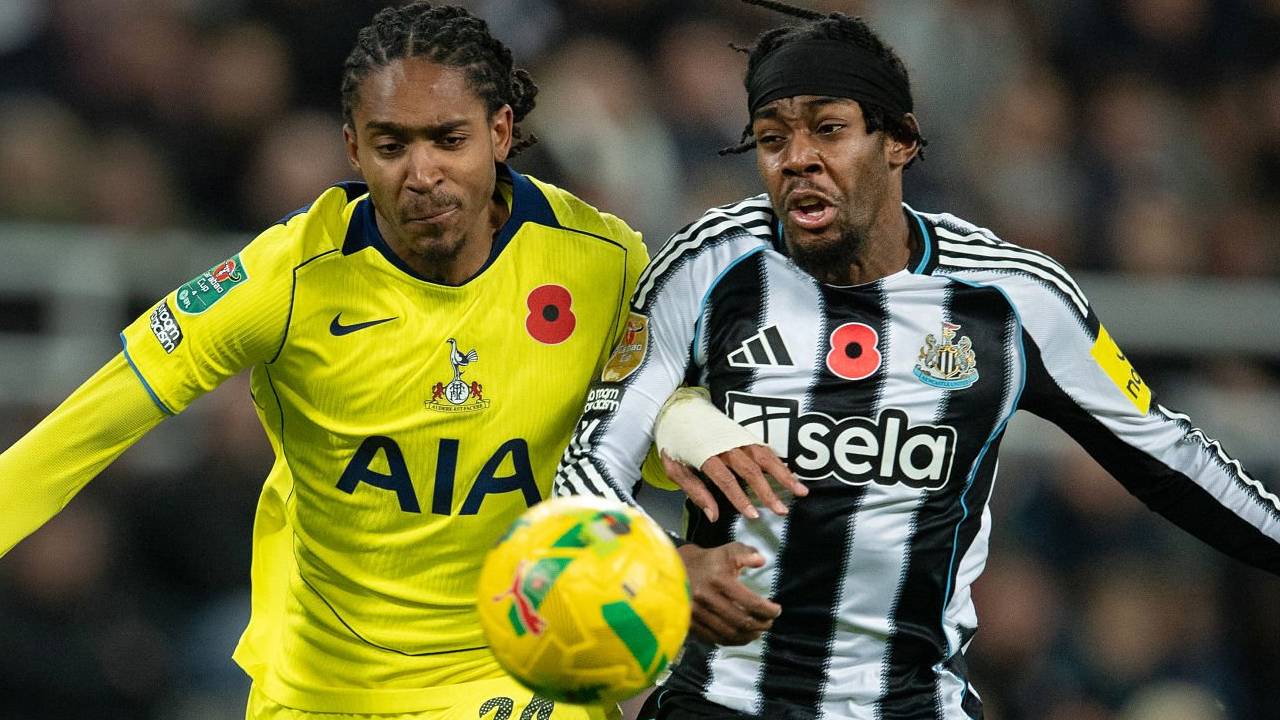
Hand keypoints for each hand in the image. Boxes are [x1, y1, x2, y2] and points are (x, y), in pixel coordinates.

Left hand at [662, 444, 807, 521]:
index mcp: (706, 454)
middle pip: (751, 470)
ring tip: (800, 491)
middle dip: (768, 492)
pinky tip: (791, 475)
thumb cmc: (674, 442)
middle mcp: (726, 445)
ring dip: (784, 475)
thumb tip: (713, 515)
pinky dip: (780, 462)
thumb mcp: (675, 468)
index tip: (754, 514)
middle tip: (782, 510)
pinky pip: (765, 448)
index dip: (741, 498)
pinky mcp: (744, 433)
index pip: (727, 480)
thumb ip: (694, 491)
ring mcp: (737, 437)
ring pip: (765, 457)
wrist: (676, 409)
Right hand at [678, 542, 780, 645]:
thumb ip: (747, 553)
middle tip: (769, 623)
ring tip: (758, 630)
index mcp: (718, 579)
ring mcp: (696, 612)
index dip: (768, 610)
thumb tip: (761, 561)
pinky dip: (732, 640)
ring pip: (729, 633)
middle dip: (761, 625)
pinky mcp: (689, 623)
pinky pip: (715, 639)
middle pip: (741, 621)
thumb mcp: (729, 550)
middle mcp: (706, 597)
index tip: (776, 610)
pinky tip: (741, 636)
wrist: (677, 569)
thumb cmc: (710, 561)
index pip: (750, 602)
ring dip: (748, 635)